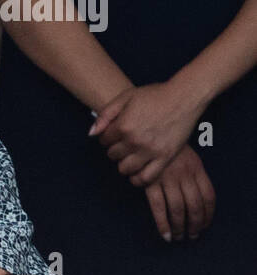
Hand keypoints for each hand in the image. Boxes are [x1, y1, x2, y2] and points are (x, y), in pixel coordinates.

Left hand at [89, 81, 205, 185]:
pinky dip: (138, 179)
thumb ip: (105, 115)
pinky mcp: (165, 158)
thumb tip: (91, 134)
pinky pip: (146, 177)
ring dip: (124, 164)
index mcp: (123, 126)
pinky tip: (136, 173)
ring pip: (125, 169)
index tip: (114, 134)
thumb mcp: (125, 97)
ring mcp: (150, 151)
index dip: (107, 137)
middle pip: (113, 155)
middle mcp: (135, 141)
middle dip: (115, 150)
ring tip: (129, 157)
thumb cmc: (154, 95)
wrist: (184, 97)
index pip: (104, 141)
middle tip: (123, 145)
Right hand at [144, 146, 214, 241]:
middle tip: (192, 236)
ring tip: (179, 237)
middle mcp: (184, 175)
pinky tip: (165, 234)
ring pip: (178, 209)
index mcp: (197, 169)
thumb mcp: (188, 157)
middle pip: (195, 206)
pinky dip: (163, 224)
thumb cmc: (167, 148)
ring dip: (180, 227)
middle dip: (195, 225)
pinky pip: (158, 207)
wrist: (146, 133)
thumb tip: (201, 200)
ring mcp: (167, 179)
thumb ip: (195, 176)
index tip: (204, 225)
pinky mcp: (150, 182)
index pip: (209, 197)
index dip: (208, 215)